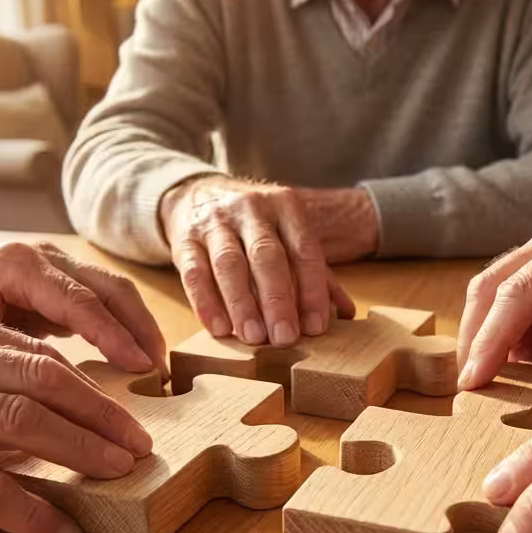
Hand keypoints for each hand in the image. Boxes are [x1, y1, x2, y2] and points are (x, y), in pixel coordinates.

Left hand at [0, 241, 165, 373]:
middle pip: (109, 288)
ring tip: (157, 371)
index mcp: (13, 264)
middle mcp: (41, 257)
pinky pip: (104, 301)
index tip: (139, 366)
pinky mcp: (63, 281)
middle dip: (139, 330)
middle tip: (160, 374)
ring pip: (114, 290)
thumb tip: (28, 404)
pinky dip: (126, 328)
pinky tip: (136, 361)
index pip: (76, 299)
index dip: (112, 334)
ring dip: (140, 329)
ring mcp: (56, 265)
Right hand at [0, 302, 153, 532]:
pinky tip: (57, 532)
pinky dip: (31, 510)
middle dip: (101, 414)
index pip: (30, 352)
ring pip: (25, 422)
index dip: (84, 385)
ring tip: (119, 475)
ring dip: (83, 452)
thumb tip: (20, 408)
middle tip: (136, 444)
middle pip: (43, 379)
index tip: (117, 412)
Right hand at [160, 175, 362, 344]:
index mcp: (286, 206)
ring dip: (242, 304)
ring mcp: (215, 222)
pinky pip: (194, 272)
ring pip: (229, 264)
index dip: (312, 290)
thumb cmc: (255, 227)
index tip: (315, 327)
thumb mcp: (289, 237)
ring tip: (254, 338)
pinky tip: (219, 328)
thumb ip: (317, 273)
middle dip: (277, 300)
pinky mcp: (185, 239)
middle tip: (285, 338)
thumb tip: (346, 314)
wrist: (198, 195)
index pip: (304, 249)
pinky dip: (206, 302)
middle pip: (266, 256)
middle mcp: (251, 209)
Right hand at [458, 217, 531, 403]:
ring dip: (491, 336)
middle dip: (476, 338)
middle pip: (492, 287)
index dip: (489, 340)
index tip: (474, 382)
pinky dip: (514, 335)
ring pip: (498, 293)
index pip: (517, 293)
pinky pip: (519, 302)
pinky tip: (526, 366)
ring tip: (494, 382)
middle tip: (470, 387)